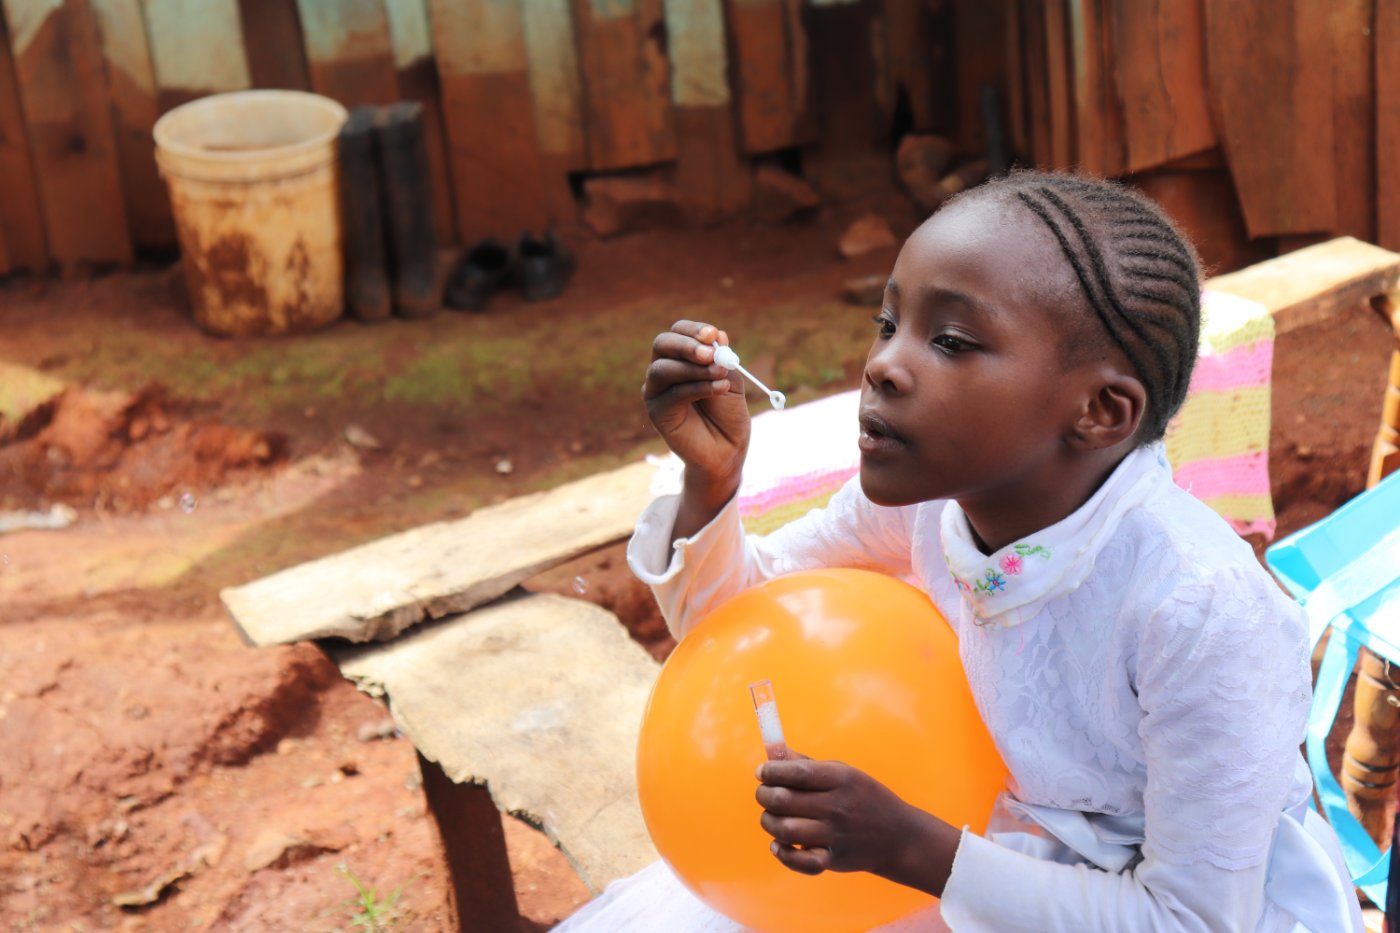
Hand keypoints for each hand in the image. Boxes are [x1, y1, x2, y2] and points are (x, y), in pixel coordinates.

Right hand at [642, 321, 750, 536]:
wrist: (727, 448)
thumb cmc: (728, 413)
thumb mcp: (731, 379)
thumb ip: (723, 358)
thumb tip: (717, 335)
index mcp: (681, 357)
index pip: (678, 332)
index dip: (694, 330)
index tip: (713, 334)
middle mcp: (664, 369)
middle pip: (662, 344)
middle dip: (687, 345)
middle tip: (710, 352)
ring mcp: (657, 390)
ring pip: (662, 368)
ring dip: (694, 368)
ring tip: (720, 374)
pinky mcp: (657, 411)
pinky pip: (672, 393)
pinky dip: (697, 387)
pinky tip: (718, 389)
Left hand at [755, 754, 961, 896]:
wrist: (897, 836)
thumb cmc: (863, 798)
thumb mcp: (844, 773)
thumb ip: (808, 765)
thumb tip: (775, 754)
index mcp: (841, 779)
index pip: (797, 772)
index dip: (772, 771)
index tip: (761, 771)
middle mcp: (838, 806)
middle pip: (785, 800)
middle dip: (764, 795)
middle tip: (764, 793)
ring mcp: (836, 835)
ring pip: (786, 829)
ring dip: (768, 822)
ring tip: (770, 817)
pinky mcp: (834, 860)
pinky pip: (801, 862)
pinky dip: (783, 854)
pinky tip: (779, 844)